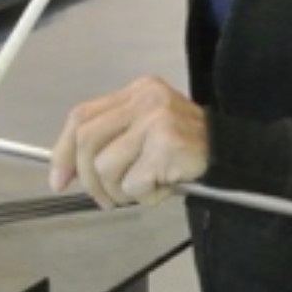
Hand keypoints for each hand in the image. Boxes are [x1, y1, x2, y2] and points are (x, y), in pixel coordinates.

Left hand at [51, 76, 208, 206]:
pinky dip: (145, 196)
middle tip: (105, 200)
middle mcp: (145, 99)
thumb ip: (110, 141)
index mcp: (136, 92)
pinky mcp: (166, 144)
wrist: (232, 156)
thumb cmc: (185, 151)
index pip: (82, 116)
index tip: (59, 179)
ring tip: (144, 190)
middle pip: (87, 140)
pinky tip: (164, 188)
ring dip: (120, 192)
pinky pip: (133, 183)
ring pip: (106, 167)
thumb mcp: (144, 133)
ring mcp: (156, 120)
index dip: (63, 151)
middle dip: (88, 179)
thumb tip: (67, 171)